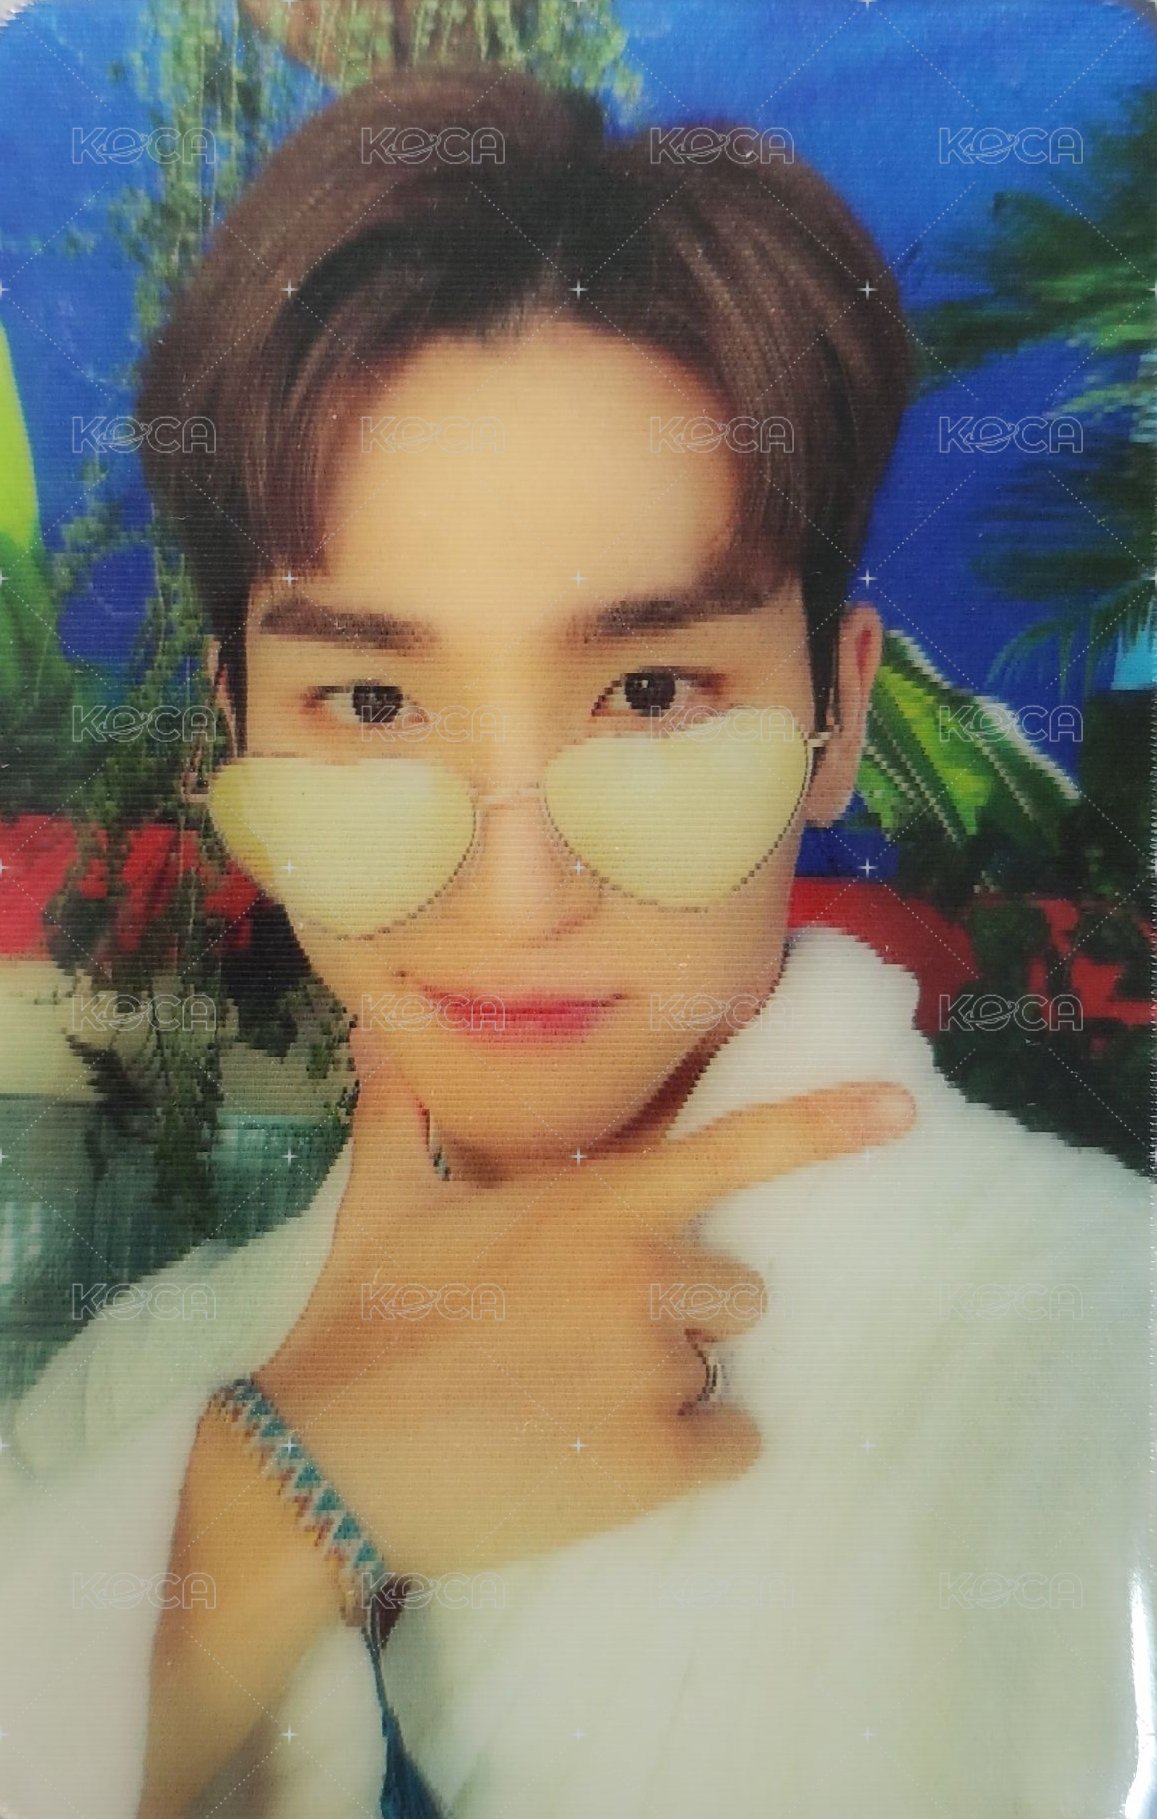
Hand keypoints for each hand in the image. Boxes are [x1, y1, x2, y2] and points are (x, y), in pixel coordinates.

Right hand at [253, 1035, 914, 1579]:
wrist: (331, 1463)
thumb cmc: (363, 1322)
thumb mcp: (383, 1204)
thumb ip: (407, 1114)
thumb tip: (381, 1035)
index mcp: (597, 1209)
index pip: (734, 1151)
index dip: (824, 1127)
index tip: (900, 1112)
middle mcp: (644, 1277)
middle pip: (737, 1289)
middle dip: (681, 1312)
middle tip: (585, 1343)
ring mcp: (654, 1373)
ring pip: (719, 1370)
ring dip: (671, 1385)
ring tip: (578, 1403)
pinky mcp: (655, 1465)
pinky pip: (732, 1448)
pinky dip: (689, 1457)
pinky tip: (604, 1458)